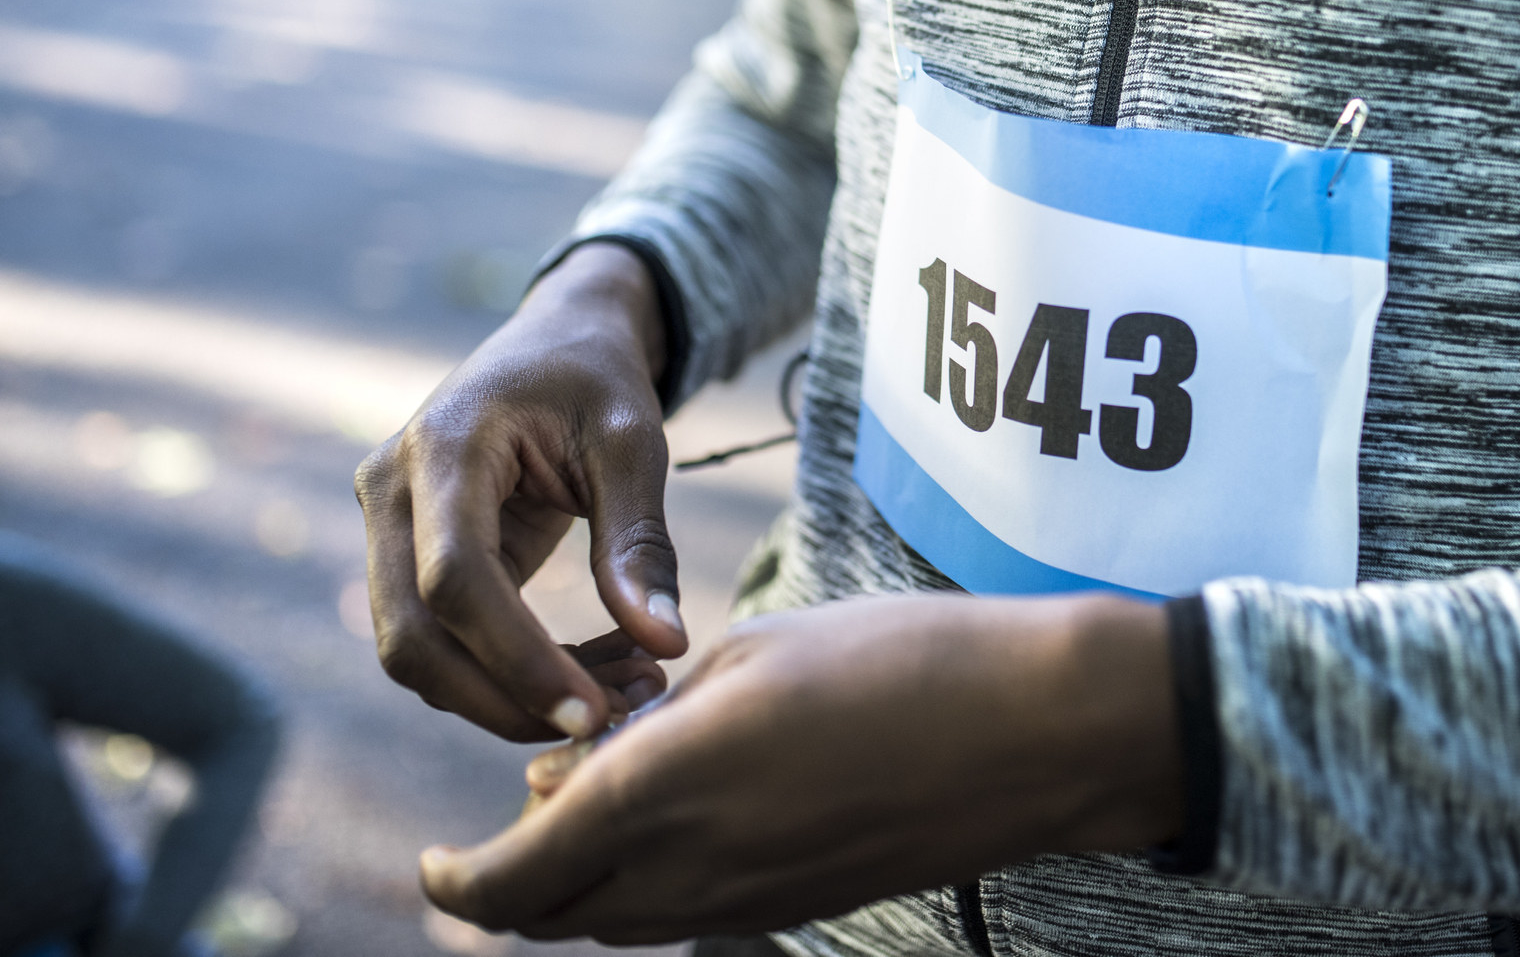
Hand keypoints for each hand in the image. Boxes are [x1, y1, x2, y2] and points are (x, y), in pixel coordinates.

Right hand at [355, 242, 686, 742]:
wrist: (556, 340)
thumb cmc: (596, 379)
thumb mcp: (633, 441)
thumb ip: (641, 540)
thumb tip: (665, 646)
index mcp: (442, 446)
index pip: (455, 579)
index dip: (517, 659)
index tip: (594, 712)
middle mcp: (390, 490)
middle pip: (412, 636)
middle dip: (505, 700)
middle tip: (610, 724)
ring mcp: (388, 528)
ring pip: (418, 655)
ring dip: (508, 698)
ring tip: (618, 697)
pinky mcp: (410, 559)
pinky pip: (443, 642)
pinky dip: (508, 675)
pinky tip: (590, 674)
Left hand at [420, 592, 1182, 943]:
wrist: (1030, 730)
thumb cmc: (892, 660)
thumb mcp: (747, 653)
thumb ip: (644, 718)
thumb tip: (574, 770)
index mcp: (658, 794)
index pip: (508, 882)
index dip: (453, 881)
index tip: (432, 859)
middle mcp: (689, 873)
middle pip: (550, 922)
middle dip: (508, 883)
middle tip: (514, 818)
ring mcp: (747, 905)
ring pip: (614, 924)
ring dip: (577, 883)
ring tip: (596, 798)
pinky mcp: (796, 907)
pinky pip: (682, 916)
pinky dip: (645, 882)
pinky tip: (683, 808)